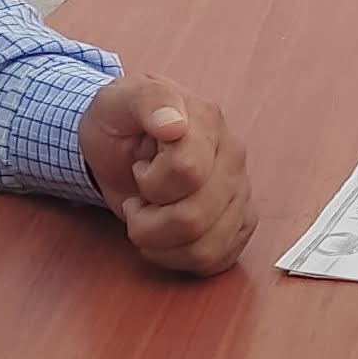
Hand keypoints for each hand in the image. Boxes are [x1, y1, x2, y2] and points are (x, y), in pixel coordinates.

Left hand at [78, 71, 253, 275]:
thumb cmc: (120, 121)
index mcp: (207, 121)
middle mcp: (232, 157)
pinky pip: (216, 260)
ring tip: (150, 218)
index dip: (151, 181)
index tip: (139, 167)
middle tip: (137, 200)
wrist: (123, 140)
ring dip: (160, 244)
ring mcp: (239, 192)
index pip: (188, 171)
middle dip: (147, 221)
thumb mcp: (118, 98)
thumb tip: (174, 123)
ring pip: (206, 248)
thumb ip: (147, 100)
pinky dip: (178, 259)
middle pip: (195, 218)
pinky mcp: (238, 223)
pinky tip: (164, 238)